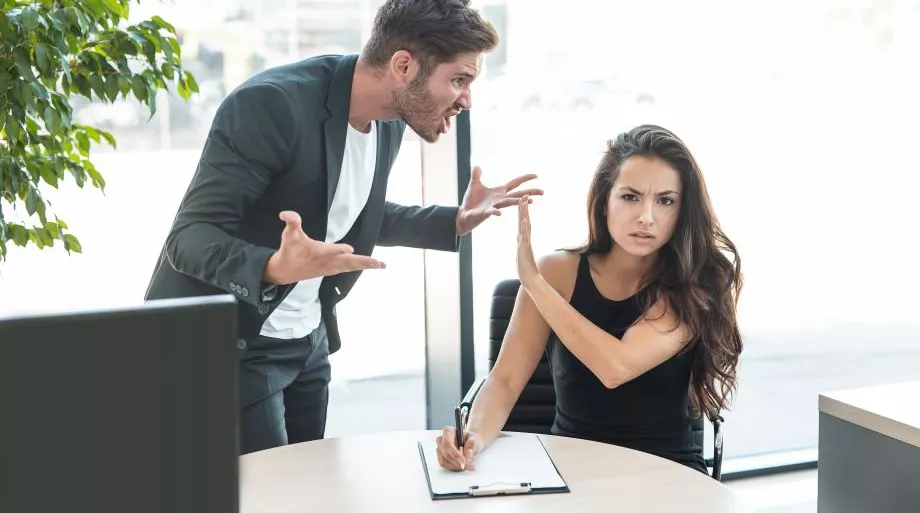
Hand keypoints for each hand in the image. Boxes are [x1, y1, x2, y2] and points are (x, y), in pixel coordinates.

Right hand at [262, 211, 384, 284]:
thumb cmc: (289, 251)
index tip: (350, 248)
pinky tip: (368, 266)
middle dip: (364, 262)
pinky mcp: (331, 270)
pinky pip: (348, 269)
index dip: (339, 249)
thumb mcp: (289, 234)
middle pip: (348, 262)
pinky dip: (358, 267)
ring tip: (380, 265)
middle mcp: (327, 262)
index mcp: (318, 252)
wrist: (284, 271)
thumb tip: (285, 213)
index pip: (330, 251)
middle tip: (379, 263)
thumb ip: (292, 222)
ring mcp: (330, 268)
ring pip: (351, 267)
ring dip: (365, 265)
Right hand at [436, 426, 481, 470]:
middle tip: (469, 465)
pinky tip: (462, 465)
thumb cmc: (471, 440)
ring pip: (444, 461)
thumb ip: (472, 445)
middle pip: (445, 453)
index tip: (463, 461)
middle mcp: (441, 439)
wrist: (471, 444)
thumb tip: (467, 453)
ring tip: (468, 465)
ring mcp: (440, 449)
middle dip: (457, 462)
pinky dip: (454, 467)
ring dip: (456, 465)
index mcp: (448, 431)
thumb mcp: (476, 440)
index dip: (455, 454)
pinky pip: (444, 465)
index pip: (448, 444)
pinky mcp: (440, 457)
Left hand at [455, 167, 542, 234]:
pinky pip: (491, 212)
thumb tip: (477, 166)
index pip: (515, 183)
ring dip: (518, 201)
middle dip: (530, 192)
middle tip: (543, 192)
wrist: (464, 214)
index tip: (536, 176)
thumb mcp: (474, 185)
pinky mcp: (485, 212)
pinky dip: (496, 212)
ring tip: (531, 201)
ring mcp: (494, 206)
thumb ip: (477, 175)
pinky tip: (499, 213)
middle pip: (518, 194)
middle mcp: (500, 199)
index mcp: (499, 192)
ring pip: (509, 202)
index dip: (525, 178)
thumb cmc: (471, 202)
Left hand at [517, 196, 540, 288]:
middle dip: (523, 207)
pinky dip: (524, 227)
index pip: (523, 223)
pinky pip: (524, 236)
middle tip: (524, 194)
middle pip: (524, 220)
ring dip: (524, 213)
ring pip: (524, 225)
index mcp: (523, 241)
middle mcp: (525, 240)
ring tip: (523, 201)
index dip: (523, 213)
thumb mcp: (522, 257)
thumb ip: (523, 250)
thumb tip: (523, 247)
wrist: (531, 280)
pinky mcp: (525, 249)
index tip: (522, 202)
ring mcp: (525, 243)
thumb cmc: (526, 271)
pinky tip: (524, 219)